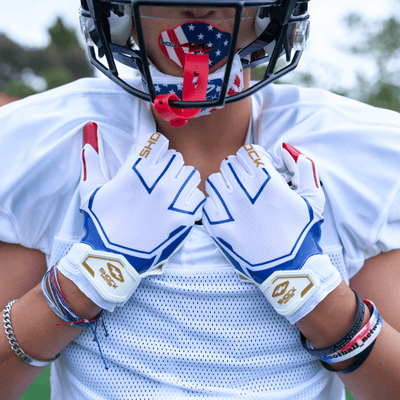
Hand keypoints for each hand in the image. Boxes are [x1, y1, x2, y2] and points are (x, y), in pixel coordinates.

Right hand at [58, 122, 204, 309]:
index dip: (154, 149)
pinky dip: (191, 199)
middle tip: (160, 179)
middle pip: (175, 157)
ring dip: (182, 179)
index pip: (158, 142)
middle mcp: (158, 181)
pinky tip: (180, 206)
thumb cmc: (101, 225)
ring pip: (190, 174)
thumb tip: (89, 141)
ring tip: (172, 191)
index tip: (151, 159)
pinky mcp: (185, 217)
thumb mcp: (90, 192)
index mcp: (136, 171)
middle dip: (168, 164)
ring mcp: (174, 199)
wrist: (115, 258)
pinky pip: (198, 196)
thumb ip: (92, 164)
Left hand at [202, 143, 340, 322]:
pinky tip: (225, 212)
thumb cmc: (302, 234)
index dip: (251, 158)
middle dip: (237, 170)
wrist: (289, 269)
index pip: (247, 152)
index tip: (255, 168)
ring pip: (214, 180)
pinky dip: (214, 204)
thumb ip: (306, 170)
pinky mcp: (217, 225)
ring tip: (232, 196)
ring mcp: (229, 208)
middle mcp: (245, 191)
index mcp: (268, 181)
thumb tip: (291, 151)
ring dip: (223, 185)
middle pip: (229, 164)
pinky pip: (206, 203)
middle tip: (244, 184)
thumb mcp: (313, 200)